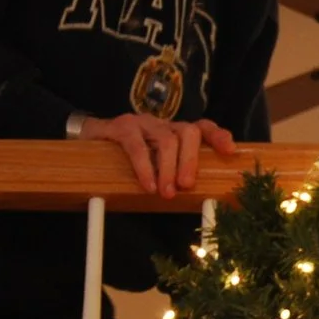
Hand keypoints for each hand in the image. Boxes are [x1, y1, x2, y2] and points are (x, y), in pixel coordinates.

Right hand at [85, 113, 237, 193]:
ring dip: (169, 168)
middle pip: (188, 133)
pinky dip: (144, 167)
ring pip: (166, 140)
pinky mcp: (122, 126)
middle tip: (187, 186)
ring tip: (166, 192)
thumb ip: (172, 172)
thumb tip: (192, 196)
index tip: (229, 151)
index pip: (202, 127)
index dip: (218, 136)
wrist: (89, 137)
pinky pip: (137, 146)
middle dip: (191, 161)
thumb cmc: (127, 156)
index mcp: (175, 131)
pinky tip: (147, 185)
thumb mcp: (154, 163)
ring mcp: (144, 123)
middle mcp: (163, 124)